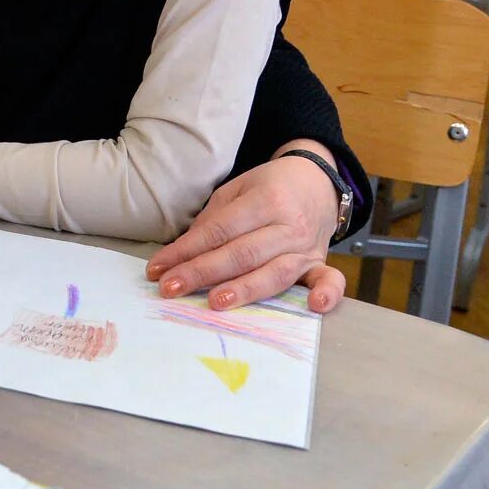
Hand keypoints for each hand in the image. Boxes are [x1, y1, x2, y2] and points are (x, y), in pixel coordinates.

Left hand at [145, 148, 346, 312]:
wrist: (317, 182)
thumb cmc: (268, 188)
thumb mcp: (236, 190)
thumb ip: (213, 220)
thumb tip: (183, 253)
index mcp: (264, 200)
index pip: (219, 231)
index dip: (186, 251)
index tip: (158, 268)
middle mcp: (287, 226)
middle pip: (241, 254)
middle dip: (202, 272)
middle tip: (171, 288)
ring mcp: (306, 247)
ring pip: (274, 273)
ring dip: (245, 289)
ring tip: (216, 302)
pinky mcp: (321, 262)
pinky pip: (330, 280)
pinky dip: (328, 293)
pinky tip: (315, 306)